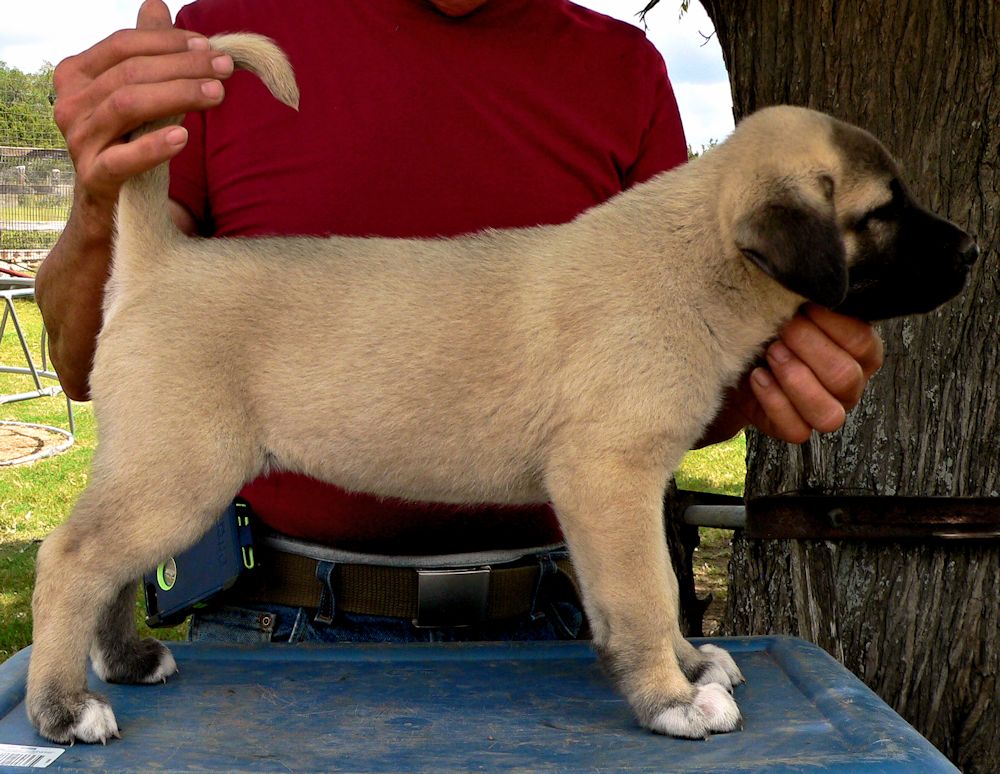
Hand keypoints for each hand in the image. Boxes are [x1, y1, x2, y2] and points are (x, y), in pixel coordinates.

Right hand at [52, 0, 233, 213]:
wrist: (110, 208)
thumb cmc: (126, 143)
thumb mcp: (135, 96)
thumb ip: (144, 54)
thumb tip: (156, 5)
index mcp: (76, 75)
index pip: (123, 45)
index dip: (168, 42)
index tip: (209, 47)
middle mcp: (70, 104)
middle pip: (130, 73)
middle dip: (182, 66)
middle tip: (225, 67)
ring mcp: (79, 141)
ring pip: (129, 105)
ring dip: (178, 95)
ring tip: (217, 93)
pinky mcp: (95, 177)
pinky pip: (124, 158)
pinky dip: (154, 146)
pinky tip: (184, 137)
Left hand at [699, 305, 883, 445]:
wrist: (736, 354)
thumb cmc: (771, 325)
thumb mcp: (789, 306)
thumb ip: (805, 297)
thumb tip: (808, 279)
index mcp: (861, 352)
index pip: (862, 342)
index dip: (830, 324)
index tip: (802, 305)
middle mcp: (850, 385)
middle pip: (844, 377)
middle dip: (808, 349)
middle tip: (782, 328)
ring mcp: (826, 411)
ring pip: (828, 414)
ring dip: (795, 380)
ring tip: (770, 353)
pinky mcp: (796, 429)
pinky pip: (797, 430)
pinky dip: (774, 401)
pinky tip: (758, 377)